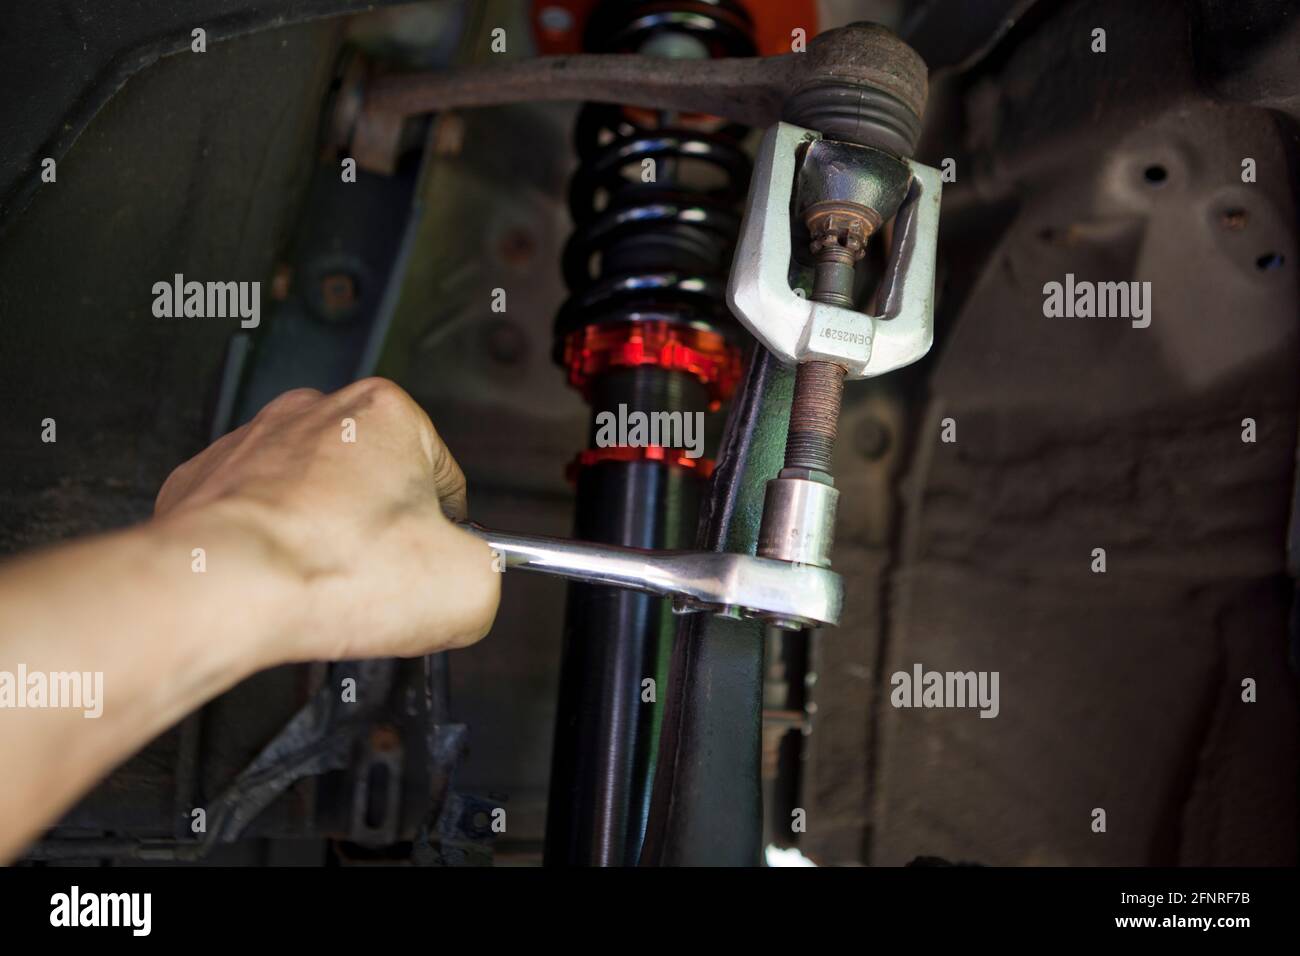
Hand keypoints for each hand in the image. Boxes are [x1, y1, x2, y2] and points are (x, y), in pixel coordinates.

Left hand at [153, 377, 499, 664]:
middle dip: (380, 532)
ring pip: (313, 498)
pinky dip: (269, 548)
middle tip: (377, 581)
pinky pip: (256, 516)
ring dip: (324, 537)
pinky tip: (278, 581)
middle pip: (375, 483)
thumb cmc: (330, 571)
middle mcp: (316, 411)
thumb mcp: (470, 588)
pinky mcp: (206, 480)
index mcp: (387, 412)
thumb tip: (467, 582)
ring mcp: (253, 441)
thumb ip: (485, 573)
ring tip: (324, 585)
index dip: (443, 535)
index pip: (444, 480)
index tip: (429, 566)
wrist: (223, 587)